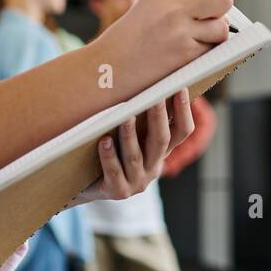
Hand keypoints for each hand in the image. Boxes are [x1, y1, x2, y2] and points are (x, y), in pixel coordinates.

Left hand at [71, 89, 195, 203]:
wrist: (86, 186)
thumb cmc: (111, 150)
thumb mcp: (131, 136)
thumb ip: (139, 117)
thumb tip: (142, 80)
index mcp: (161, 152)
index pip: (182, 132)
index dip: (184, 111)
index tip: (181, 87)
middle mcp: (153, 167)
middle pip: (162, 141)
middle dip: (159, 117)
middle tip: (156, 95)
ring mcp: (137, 182)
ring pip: (135, 156)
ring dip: (131, 135)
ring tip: (126, 117)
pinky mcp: (117, 191)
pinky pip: (113, 172)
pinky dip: (109, 156)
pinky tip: (103, 141)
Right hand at [99, 0, 232, 94]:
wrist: (107, 66)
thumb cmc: (127, 40)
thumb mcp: (148, 6)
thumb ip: (179, 1)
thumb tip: (215, 5)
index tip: (208, 7)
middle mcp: (175, 5)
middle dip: (222, 12)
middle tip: (210, 23)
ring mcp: (181, 29)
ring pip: (222, 28)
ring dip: (214, 37)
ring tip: (195, 42)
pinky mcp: (184, 52)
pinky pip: (211, 50)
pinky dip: (204, 55)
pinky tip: (186, 56)